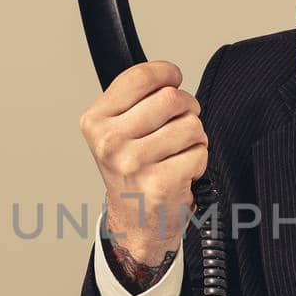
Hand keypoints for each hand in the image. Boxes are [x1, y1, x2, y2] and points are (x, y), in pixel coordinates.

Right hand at [78, 60, 207, 264]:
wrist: (135, 221)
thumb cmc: (132, 172)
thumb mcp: (116, 130)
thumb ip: (134, 99)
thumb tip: (167, 75)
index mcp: (95, 122)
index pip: (139, 77)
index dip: (166, 74)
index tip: (172, 80)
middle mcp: (110, 142)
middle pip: (171, 98)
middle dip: (186, 108)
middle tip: (179, 124)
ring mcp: (135, 163)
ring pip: (190, 125)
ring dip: (194, 138)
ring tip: (177, 153)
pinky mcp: (161, 183)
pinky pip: (199, 152)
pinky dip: (198, 161)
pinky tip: (181, 172)